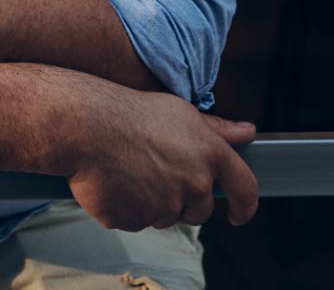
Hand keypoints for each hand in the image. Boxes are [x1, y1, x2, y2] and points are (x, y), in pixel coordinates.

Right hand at [63, 82, 258, 231]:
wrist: (85, 125)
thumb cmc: (131, 111)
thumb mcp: (179, 111)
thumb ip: (217, 128)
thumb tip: (248, 132)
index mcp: (209, 155)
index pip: (245, 189)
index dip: (245, 205)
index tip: (238, 213)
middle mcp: (193, 185)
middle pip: (200, 210)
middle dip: (184, 198)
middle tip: (157, 170)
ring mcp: (164, 207)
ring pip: (165, 215)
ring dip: (152, 201)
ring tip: (128, 168)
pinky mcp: (136, 221)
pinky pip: (135, 220)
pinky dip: (126, 206)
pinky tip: (114, 180)